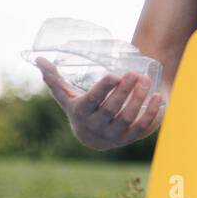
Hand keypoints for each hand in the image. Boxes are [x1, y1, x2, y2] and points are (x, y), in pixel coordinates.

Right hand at [35, 57, 166, 150]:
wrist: (92, 138)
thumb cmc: (81, 109)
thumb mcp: (67, 97)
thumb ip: (55, 79)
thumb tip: (39, 59)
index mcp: (82, 112)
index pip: (93, 100)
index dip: (105, 87)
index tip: (116, 74)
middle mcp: (97, 126)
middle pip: (113, 108)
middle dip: (126, 90)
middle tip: (136, 74)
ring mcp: (113, 135)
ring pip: (128, 118)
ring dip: (139, 99)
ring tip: (147, 82)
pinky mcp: (128, 139)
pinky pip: (141, 127)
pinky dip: (151, 113)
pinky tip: (157, 98)